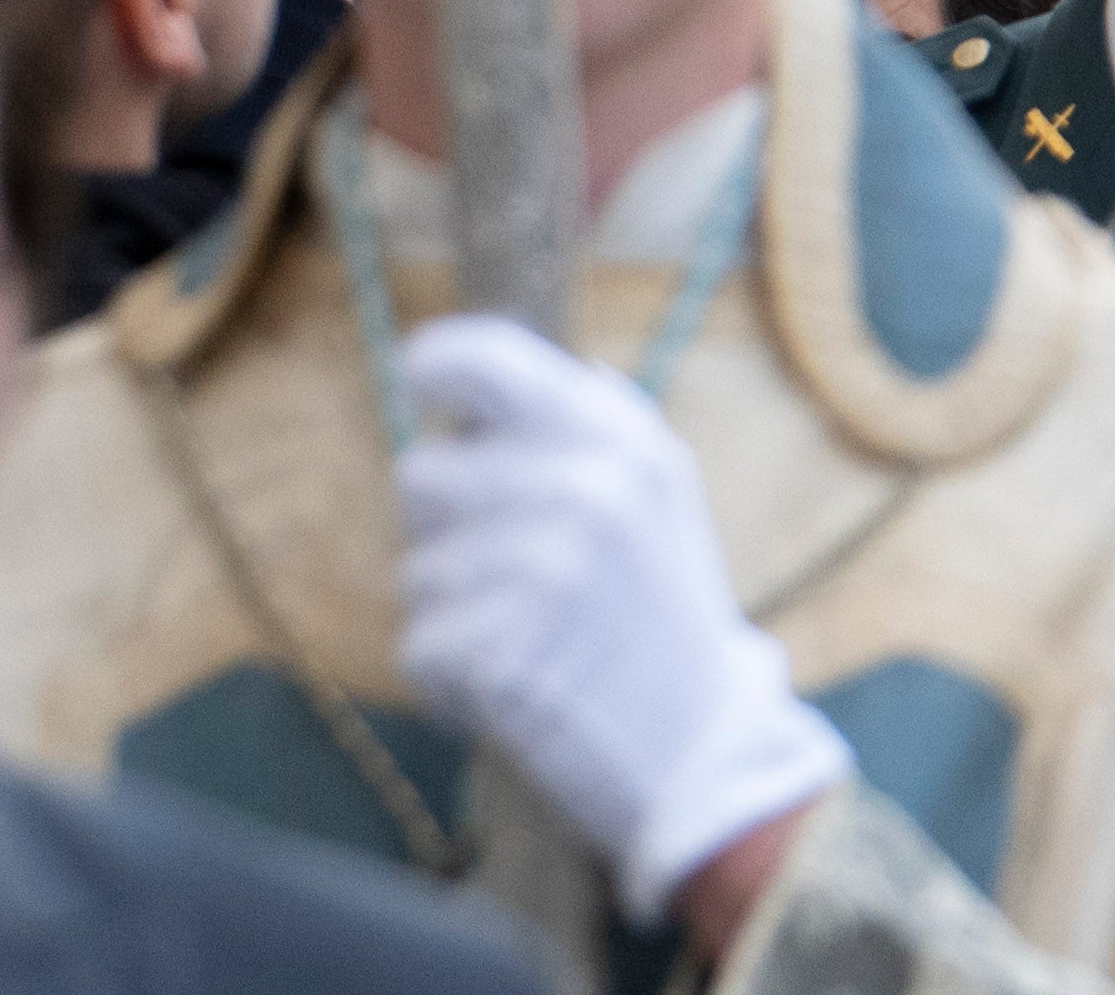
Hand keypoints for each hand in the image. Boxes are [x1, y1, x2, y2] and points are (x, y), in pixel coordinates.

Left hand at [392, 315, 849, 916]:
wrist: (699, 750)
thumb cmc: (663, 614)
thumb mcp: (662, 495)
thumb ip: (594, 424)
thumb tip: (502, 367)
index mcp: (621, 441)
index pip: (485, 362)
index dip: (437, 364)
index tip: (424, 376)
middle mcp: (583, 491)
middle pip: (421, 475)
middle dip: (450, 528)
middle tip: (518, 575)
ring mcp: (540, 572)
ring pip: (415, 569)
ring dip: (454, 612)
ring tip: (531, 638)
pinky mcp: (499, 652)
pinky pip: (417, 644)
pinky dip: (449, 678)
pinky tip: (514, 685)